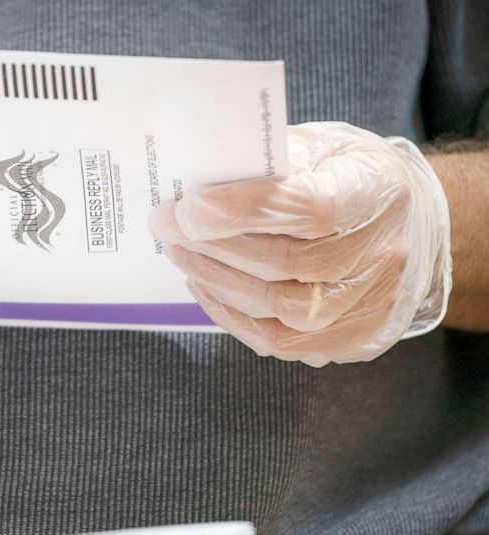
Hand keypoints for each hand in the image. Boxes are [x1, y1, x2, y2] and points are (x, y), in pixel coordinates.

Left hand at [150, 122, 450, 366]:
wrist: (414, 225)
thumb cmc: (351, 178)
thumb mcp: (323, 147)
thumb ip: (272, 161)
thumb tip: (202, 181)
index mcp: (377, 192)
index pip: (310, 208)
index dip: (243, 210)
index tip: (188, 206)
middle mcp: (382, 256)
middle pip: (287, 263)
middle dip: (213, 245)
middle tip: (167, 226)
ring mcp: (369, 305)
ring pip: (278, 308)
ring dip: (216, 281)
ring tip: (180, 253)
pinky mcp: (350, 340)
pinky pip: (277, 341)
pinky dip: (231, 315)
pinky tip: (205, 286)